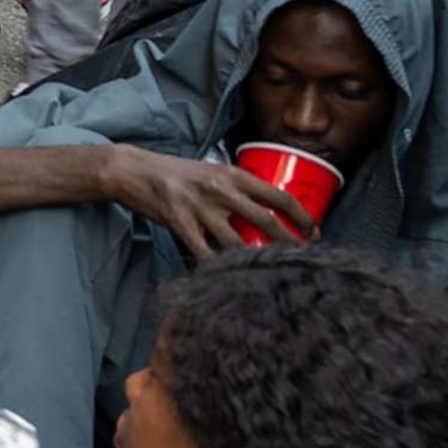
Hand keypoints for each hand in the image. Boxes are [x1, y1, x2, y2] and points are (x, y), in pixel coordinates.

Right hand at [105, 144, 313, 254]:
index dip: (301, 216)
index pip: (278, 196)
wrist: (134, 170)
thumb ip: (235, 187)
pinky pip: (204, 253)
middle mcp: (220, 190)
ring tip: (268, 274)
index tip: (314, 231)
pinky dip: (217, 268)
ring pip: (237, 242)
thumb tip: (262, 210)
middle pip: (266, 221)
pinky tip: (226, 277)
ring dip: (255, 260)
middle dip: (290, 243)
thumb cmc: (175, 172)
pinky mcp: (180, 223)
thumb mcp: (211, 171)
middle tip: (301, 258)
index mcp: (232, 175)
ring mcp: (200, 208)